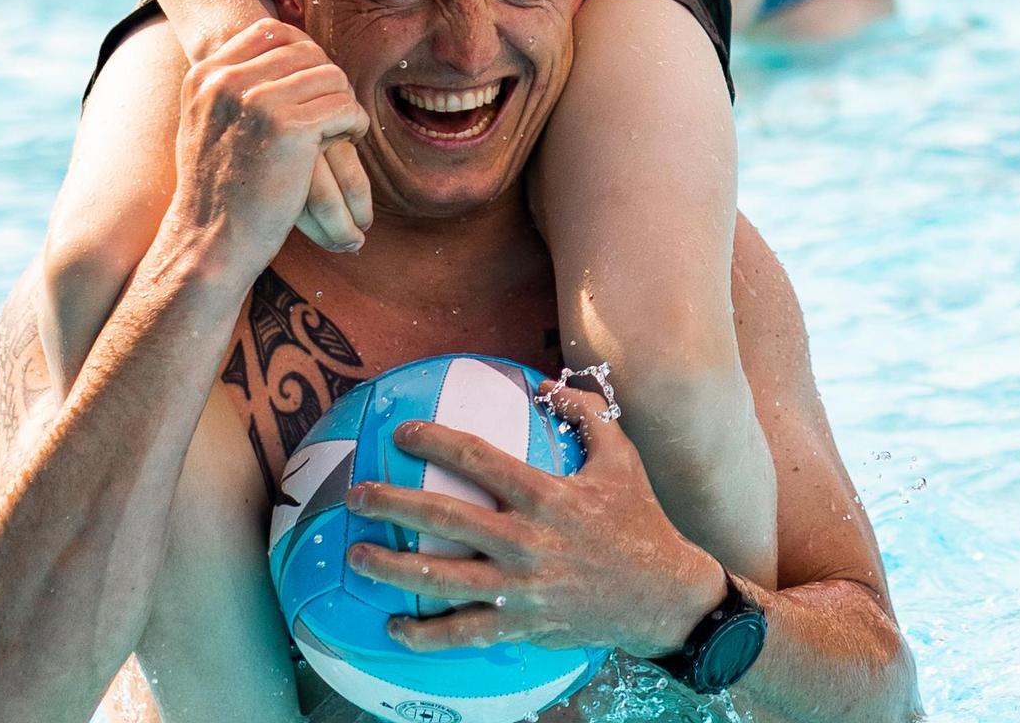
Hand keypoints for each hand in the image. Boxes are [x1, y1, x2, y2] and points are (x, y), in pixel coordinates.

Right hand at [166, 18, 369, 281]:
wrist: (210, 244)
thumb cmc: (217, 191)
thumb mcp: (206, 124)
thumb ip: (230, 86)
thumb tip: (275, 50)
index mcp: (205, 75)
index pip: (270, 31)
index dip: (303, 52)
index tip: (314, 81)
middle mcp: (226, 80)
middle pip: (305, 51)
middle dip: (327, 78)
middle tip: (334, 109)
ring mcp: (256, 101)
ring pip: (330, 75)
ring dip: (344, 101)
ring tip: (343, 128)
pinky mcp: (288, 128)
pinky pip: (343, 105)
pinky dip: (355, 122)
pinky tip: (350, 139)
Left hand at [341, 384, 726, 659]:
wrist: (663, 596)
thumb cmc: (638, 519)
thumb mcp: (619, 456)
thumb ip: (584, 413)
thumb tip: (544, 384)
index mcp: (546, 496)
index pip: (478, 460)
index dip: (435, 442)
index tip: (402, 432)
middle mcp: (527, 543)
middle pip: (446, 520)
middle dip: (393, 505)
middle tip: (356, 494)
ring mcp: (521, 590)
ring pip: (443, 582)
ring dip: (393, 569)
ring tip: (356, 555)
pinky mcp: (523, 626)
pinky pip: (465, 634)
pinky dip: (426, 635)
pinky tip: (395, 627)